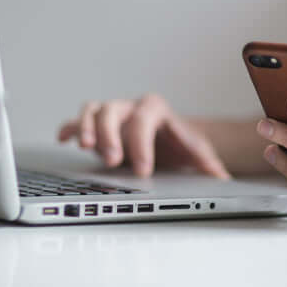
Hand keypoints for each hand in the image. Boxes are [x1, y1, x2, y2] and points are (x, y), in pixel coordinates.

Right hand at [58, 94, 229, 178]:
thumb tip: (222, 178)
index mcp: (155, 109)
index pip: (144, 121)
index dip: (141, 146)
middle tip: (113, 161)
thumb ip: (207, 163)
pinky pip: (77, 120)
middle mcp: (130, 107)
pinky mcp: (95, 125)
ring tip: (86, 147)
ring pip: (93, 110)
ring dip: (87, 127)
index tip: (143, 170)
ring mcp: (110, 114)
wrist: (167, 138)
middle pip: (113, 111)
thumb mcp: (194, 152)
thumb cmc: (177, 144)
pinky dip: (69, 128)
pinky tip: (65, 141)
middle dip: (111, 136)